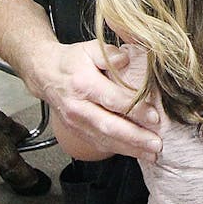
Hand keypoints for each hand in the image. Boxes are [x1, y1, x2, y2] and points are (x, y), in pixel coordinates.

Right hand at [41, 41, 160, 161]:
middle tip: (156, 144)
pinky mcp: (78, 132)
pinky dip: (119, 150)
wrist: (46, 75)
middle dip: (134, 137)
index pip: (112, 99)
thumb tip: (126, 59)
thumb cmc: (72, 62)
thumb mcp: (89, 48)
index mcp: (83, 84)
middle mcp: (78, 107)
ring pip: (105, 140)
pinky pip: (99, 144)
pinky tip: (136, 153)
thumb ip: (109, 53)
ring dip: (130, 149)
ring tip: (151, 154)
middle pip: (108, 126)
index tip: (154, 117)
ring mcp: (76, 123)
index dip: (134, 109)